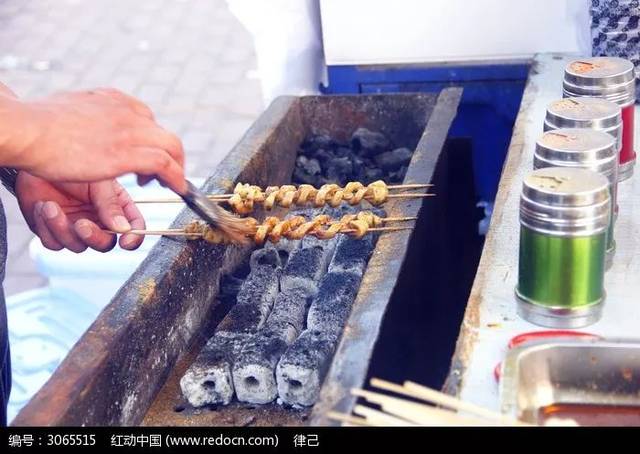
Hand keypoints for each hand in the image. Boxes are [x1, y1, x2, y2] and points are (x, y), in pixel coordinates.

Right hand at [2, 88, 185, 193]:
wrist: (26, 129)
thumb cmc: (35, 124)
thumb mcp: (68, 109)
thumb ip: (85, 115)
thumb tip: (81, 123)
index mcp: (111, 99)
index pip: (145, 117)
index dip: (151, 139)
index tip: (147, 155)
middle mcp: (126, 111)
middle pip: (162, 132)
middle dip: (169, 154)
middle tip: (163, 174)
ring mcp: (129, 131)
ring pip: (172, 147)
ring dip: (177, 167)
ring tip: (173, 184)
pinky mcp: (127, 153)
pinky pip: (166, 164)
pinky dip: (176, 178)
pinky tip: (177, 188)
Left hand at [16, 171, 144, 251]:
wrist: (36, 158)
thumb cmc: (71, 160)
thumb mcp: (98, 181)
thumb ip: (110, 205)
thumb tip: (123, 228)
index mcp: (116, 205)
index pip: (133, 226)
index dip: (134, 237)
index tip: (126, 241)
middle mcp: (98, 219)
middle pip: (105, 243)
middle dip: (94, 237)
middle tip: (82, 224)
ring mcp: (75, 227)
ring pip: (77, 246)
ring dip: (63, 229)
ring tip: (50, 207)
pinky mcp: (52, 230)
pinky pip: (53, 243)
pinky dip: (46, 227)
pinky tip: (43, 206)